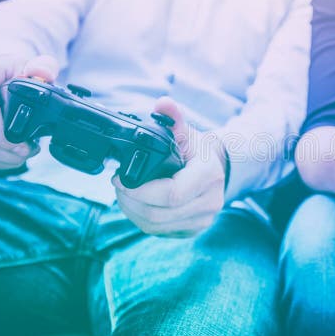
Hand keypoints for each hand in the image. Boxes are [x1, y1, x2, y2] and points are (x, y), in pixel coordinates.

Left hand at [113, 97, 227, 236]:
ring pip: (156, 226)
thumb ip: (173, 118)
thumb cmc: (198, 151)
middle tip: (117, 185)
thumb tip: (163, 103)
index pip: (172, 194)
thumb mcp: (186, 132)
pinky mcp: (192, 230)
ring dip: (132, 211)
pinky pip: (159, 232)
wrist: (216, 170)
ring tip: (124, 193)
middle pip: (159, 214)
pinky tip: (136, 204)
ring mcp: (202, 220)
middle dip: (130, 201)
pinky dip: (141, 219)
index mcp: (209, 176)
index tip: (120, 178)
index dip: (140, 190)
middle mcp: (209, 202)